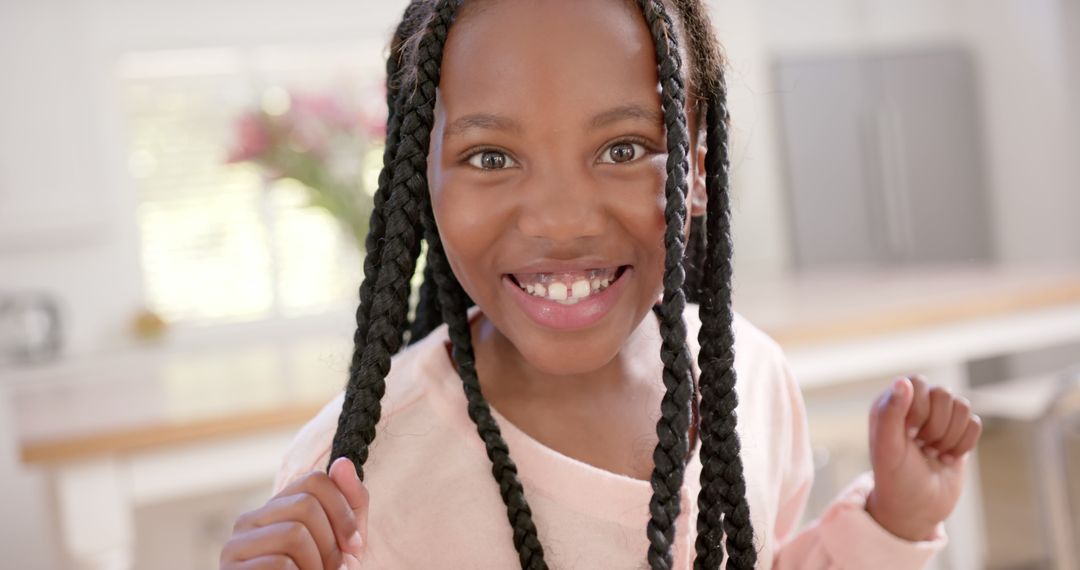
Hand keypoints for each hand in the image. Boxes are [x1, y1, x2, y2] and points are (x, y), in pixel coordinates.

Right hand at [220, 457, 368, 568]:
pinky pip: (278, 564)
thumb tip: (344, 462)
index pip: (315, 480)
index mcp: (277, 509)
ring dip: (317, 566)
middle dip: (331, 543)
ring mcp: (235, 547)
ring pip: (293, 533)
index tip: (355, 546)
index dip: (343, 511)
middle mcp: (250, 521)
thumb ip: (350, 504)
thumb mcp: (344, 543)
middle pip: (306, 505)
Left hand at [866, 374, 982, 540]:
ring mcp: (938, 417)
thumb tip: (902, 381)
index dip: (919, 409)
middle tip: (921, 447)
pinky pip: (975, 423)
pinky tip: (946, 457)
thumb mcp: (888, 448)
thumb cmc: (895, 478)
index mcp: (891, 403)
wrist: (917, 508)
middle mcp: (914, 405)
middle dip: (936, 426)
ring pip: (962, 406)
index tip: (909, 434)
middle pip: (943, 393)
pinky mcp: (957, 431)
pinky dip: (964, 444)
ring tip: (932, 452)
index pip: (917, 383)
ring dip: (950, 436)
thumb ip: (891, 413)